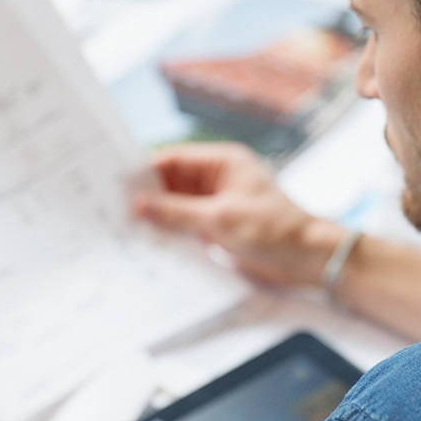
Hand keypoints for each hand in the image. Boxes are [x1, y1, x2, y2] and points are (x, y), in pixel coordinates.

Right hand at [134, 142, 345, 285]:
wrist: (309, 260)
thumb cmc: (276, 231)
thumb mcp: (221, 220)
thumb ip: (177, 213)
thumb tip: (139, 205)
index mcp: (222, 163)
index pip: (173, 160)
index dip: (143, 171)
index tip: (114, 184)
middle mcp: (217, 180)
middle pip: (171, 184)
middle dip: (146, 197)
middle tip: (111, 210)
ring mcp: (218, 205)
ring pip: (176, 207)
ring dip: (156, 218)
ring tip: (122, 230)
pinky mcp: (218, 228)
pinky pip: (186, 227)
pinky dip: (170, 234)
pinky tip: (149, 244)